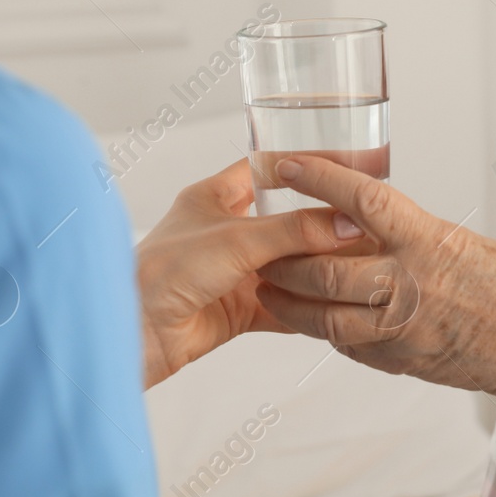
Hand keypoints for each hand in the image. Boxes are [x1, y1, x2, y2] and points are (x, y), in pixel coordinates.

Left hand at [136, 160, 351, 386]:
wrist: (133, 334)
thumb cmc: (160, 272)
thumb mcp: (237, 239)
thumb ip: (294, 230)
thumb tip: (346, 223)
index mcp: (214, 196)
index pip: (269, 168)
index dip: (307, 163)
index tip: (348, 162)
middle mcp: (226, 231)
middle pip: (286, 220)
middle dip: (322, 221)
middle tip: (363, 219)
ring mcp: (233, 271)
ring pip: (288, 264)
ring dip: (318, 266)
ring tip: (361, 261)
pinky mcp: (238, 308)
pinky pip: (284, 305)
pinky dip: (308, 306)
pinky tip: (338, 304)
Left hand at [253, 156, 495, 402]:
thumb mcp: (457, 241)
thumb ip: (407, 234)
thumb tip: (359, 221)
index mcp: (427, 240)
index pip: (361, 199)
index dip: (318, 179)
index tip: (286, 165)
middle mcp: (411, 283)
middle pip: (326, 267)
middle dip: (285, 257)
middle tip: (261, 246)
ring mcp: (402, 328)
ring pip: (325, 316)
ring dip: (289, 302)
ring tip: (268, 288)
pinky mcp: (399, 361)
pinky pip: (347, 345)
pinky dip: (324, 330)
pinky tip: (313, 319)